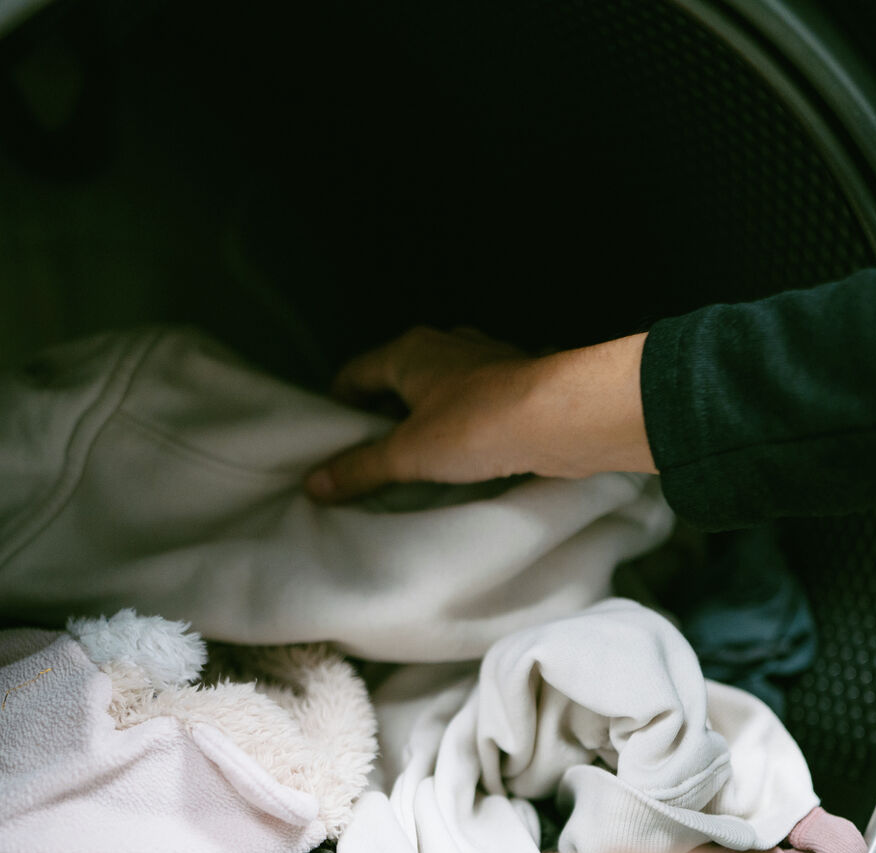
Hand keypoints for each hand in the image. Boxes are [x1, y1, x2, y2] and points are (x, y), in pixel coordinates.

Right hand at [305, 326, 655, 501]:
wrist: (560, 419)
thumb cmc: (478, 425)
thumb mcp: (408, 454)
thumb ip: (361, 467)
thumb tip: (316, 483)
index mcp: (410, 351)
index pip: (357, 371)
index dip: (339, 401)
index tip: (331, 433)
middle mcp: (447, 346)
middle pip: (400, 377)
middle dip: (384, 411)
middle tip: (370, 452)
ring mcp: (485, 361)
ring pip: (442, 387)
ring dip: (428, 416)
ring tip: (418, 456)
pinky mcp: (517, 384)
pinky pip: (478, 401)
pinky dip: (465, 422)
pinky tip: (468, 451)